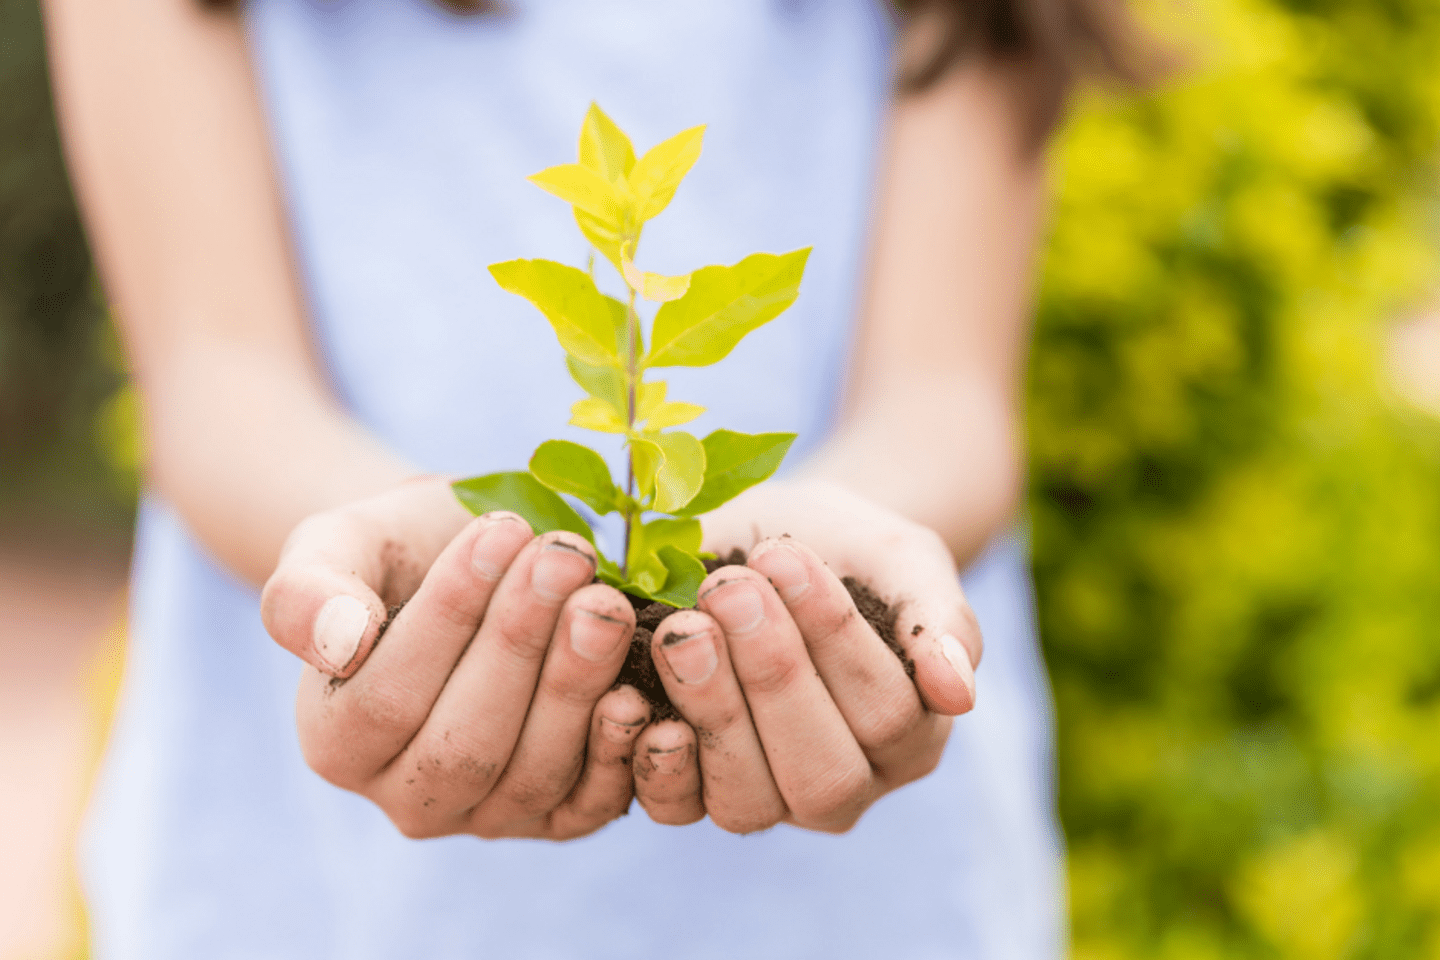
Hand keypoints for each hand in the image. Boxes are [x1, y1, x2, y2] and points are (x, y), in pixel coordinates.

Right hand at [261, 478, 650, 839]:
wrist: (474, 564)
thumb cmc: (399, 552)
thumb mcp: (337, 546)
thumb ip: (308, 591)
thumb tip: (337, 641)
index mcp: (337, 742)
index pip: (387, 699)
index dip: (448, 618)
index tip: (500, 531)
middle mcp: (407, 798)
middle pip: (464, 746)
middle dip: (521, 645)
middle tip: (566, 557)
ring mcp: (488, 815)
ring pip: (532, 773)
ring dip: (575, 683)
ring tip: (603, 597)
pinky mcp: (560, 815)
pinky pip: (590, 803)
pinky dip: (618, 750)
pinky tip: (636, 683)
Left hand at [629, 479, 980, 833]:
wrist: (772, 542)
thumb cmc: (846, 548)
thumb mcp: (900, 558)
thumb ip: (939, 619)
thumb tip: (958, 695)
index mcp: (910, 736)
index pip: (887, 713)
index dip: (835, 638)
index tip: (784, 553)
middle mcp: (846, 785)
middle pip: (822, 773)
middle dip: (773, 677)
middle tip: (729, 589)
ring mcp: (770, 799)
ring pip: (749, 800)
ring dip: (712, 712)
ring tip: (683, 628)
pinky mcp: (696, 795)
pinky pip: (676, 805)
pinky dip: (652, 758)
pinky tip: (633, 691)